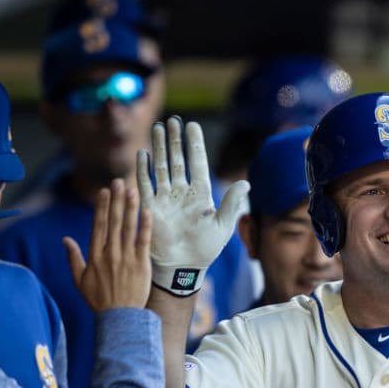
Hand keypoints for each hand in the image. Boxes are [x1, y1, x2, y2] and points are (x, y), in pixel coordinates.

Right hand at [64, 179, 152, 311]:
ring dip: (130, 208)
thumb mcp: (80, 280)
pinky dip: (145, 227)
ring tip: (133, 191)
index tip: (104, 192)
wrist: (119, 318)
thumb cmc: (99, 301)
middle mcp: (110, 254)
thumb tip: (65, 239)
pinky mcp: (141, 265)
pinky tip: (147, 213)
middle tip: (119, 182)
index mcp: (95, 256)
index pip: (98, 226)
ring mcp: (126, 259)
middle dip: (116, 201)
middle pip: (113, 222)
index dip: (101, 207)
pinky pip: (143, 242)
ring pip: (128, 228)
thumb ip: (73, 258)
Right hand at [137, 116, 249, 295]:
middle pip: (177, 159)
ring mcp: (165, 198)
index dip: (194, 144)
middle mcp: (182, 192)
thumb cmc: (205, 249)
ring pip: (161, 166)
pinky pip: (145, 183)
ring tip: (158, 128)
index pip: (197, 162)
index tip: (192, 126)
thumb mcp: (223, 225)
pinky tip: (142, 153)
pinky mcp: (150, 207)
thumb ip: (232, 203)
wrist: (182, 267)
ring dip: (159, 148)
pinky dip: (143, 169)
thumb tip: (246, 183)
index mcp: (200, 194)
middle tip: (173, 120)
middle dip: (174, 140)